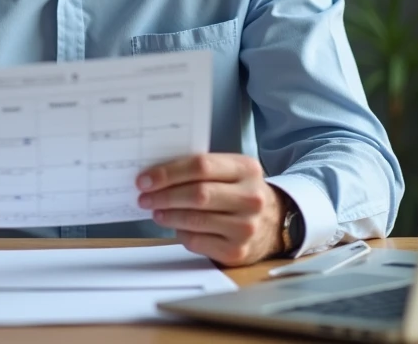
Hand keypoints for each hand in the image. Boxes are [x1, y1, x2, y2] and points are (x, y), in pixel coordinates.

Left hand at [137, 154, 284, 266]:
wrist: (273, 223)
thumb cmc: (241, 192)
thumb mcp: (231, 172)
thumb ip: (201, 169)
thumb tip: (157, 175)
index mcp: (246, 169)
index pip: (201, 166)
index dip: (168, 173)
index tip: (145, 179)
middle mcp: (250, 198)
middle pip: (197, 194)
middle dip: (164, 195)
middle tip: (144, 196)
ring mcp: (246, 227)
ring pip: (194, 220)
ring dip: (168, 215)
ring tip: (156, 211)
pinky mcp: (237, 251)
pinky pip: (197, 241)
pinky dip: (181, 233)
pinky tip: (177, 227)